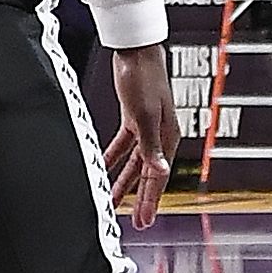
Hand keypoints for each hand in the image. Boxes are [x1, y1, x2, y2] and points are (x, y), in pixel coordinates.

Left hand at [100, 43, 176, 227]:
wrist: (136, 51)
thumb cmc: (144, 78)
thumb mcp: (144, 115)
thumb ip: (150, 145)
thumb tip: (159, 170)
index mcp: (167, 137)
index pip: (158, 176)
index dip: (150, 200)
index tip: (144, 220)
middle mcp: (160, 135)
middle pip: (148, 174)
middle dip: (141, 198)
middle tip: (136, 222)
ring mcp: (146, 127)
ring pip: (134, 163)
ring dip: (124, 182)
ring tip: (114, 202)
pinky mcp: (133, 118)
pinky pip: (123, 146)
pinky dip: (113, 158)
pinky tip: (103, 169)